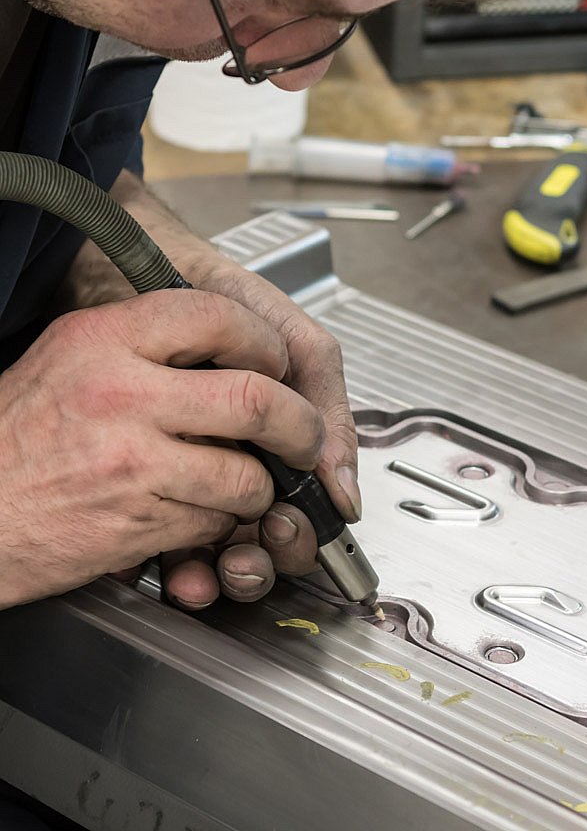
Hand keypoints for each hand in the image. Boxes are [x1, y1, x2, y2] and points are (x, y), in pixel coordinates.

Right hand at [0, 289, 325, 608]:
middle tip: (302, 436)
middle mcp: (122, 396)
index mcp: (104, 341)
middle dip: (299, 424)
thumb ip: (142, 344)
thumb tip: (223, 347)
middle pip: (256, 399)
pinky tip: (195, 511)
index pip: (216, 316)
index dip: (264, 341)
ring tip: (242, 482)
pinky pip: (214, 522)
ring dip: (258, 486)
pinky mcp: (137, 524)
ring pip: (246, 475)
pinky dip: (220, 522)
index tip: (276, 362)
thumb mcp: (68, 358)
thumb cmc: (11, 437)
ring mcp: (133, 464)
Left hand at [156, 257, 360, 609]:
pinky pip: (169, 543)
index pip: (308, 509)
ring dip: (233, 569)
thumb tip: (345, 490)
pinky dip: (183, 566)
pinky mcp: (149, 486)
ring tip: (226, 566)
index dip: (307, 531)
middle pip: (269, 538)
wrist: (132, 273)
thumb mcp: (289, 341)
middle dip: (272, 555)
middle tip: (267, 541)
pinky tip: (186, 570)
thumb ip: (326, 402)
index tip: (296, 528)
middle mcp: (242, 464)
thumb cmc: (217, 301)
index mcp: (281, 440)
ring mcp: (194, 478)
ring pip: (224, 549)